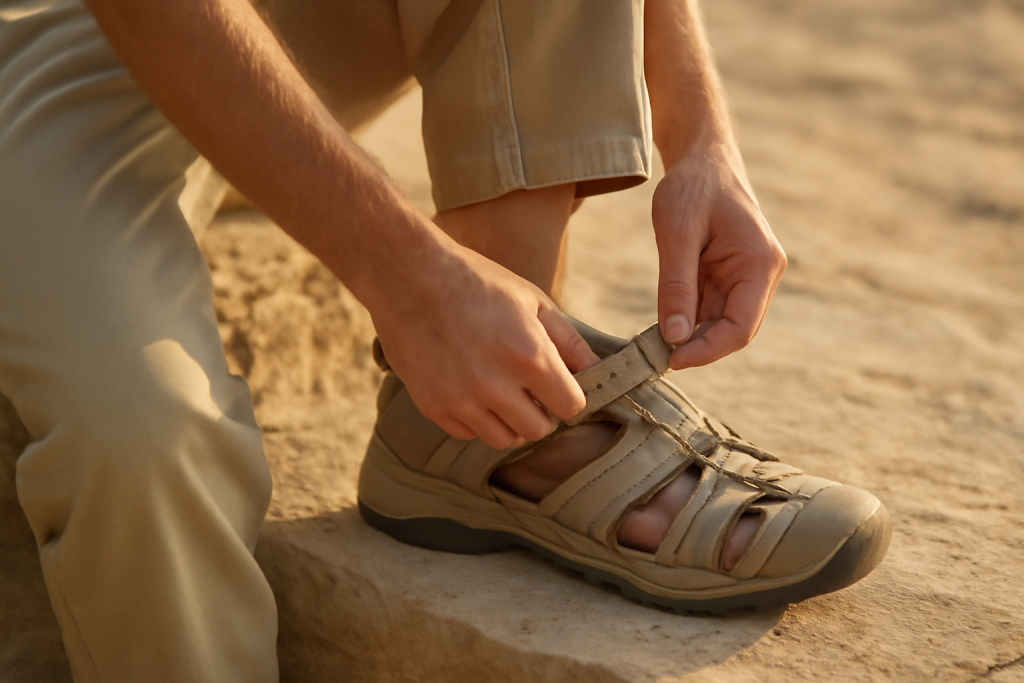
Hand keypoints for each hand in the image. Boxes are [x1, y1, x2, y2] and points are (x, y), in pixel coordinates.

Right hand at [370, 241, 598, 448]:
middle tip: (528, 387)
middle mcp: (495, 385)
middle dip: (540, 411)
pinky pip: (468, 433)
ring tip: (500, 390)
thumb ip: (568, 341)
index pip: (570, 407)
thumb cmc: (478, 282)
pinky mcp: (433, 406)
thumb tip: (595, 372)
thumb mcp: (532, 300)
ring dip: (509, 420)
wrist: (409, 275)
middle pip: (538, 430)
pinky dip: (475, 419)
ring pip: (503, 439)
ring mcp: (461, 399)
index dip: (568, 395)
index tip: (558, 383)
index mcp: (529, 355)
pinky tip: (470, 388)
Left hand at [652, 143, 786, 368]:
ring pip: (719, 322)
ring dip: (689, 332)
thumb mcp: (676, 233)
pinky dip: (687, 315)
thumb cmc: (692, 186)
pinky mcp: (730, 275)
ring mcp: (747, 276)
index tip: (672, 359)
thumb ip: (676, 286)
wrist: (702, 156)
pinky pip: (710, 307)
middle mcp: (761, 274)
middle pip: (732, 330)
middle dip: (696, 345)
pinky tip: (664, 316)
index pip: (741, 328)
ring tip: (653, 337)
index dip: (708, 351)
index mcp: (759, 264)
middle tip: (654, 354)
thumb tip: (674, 336)